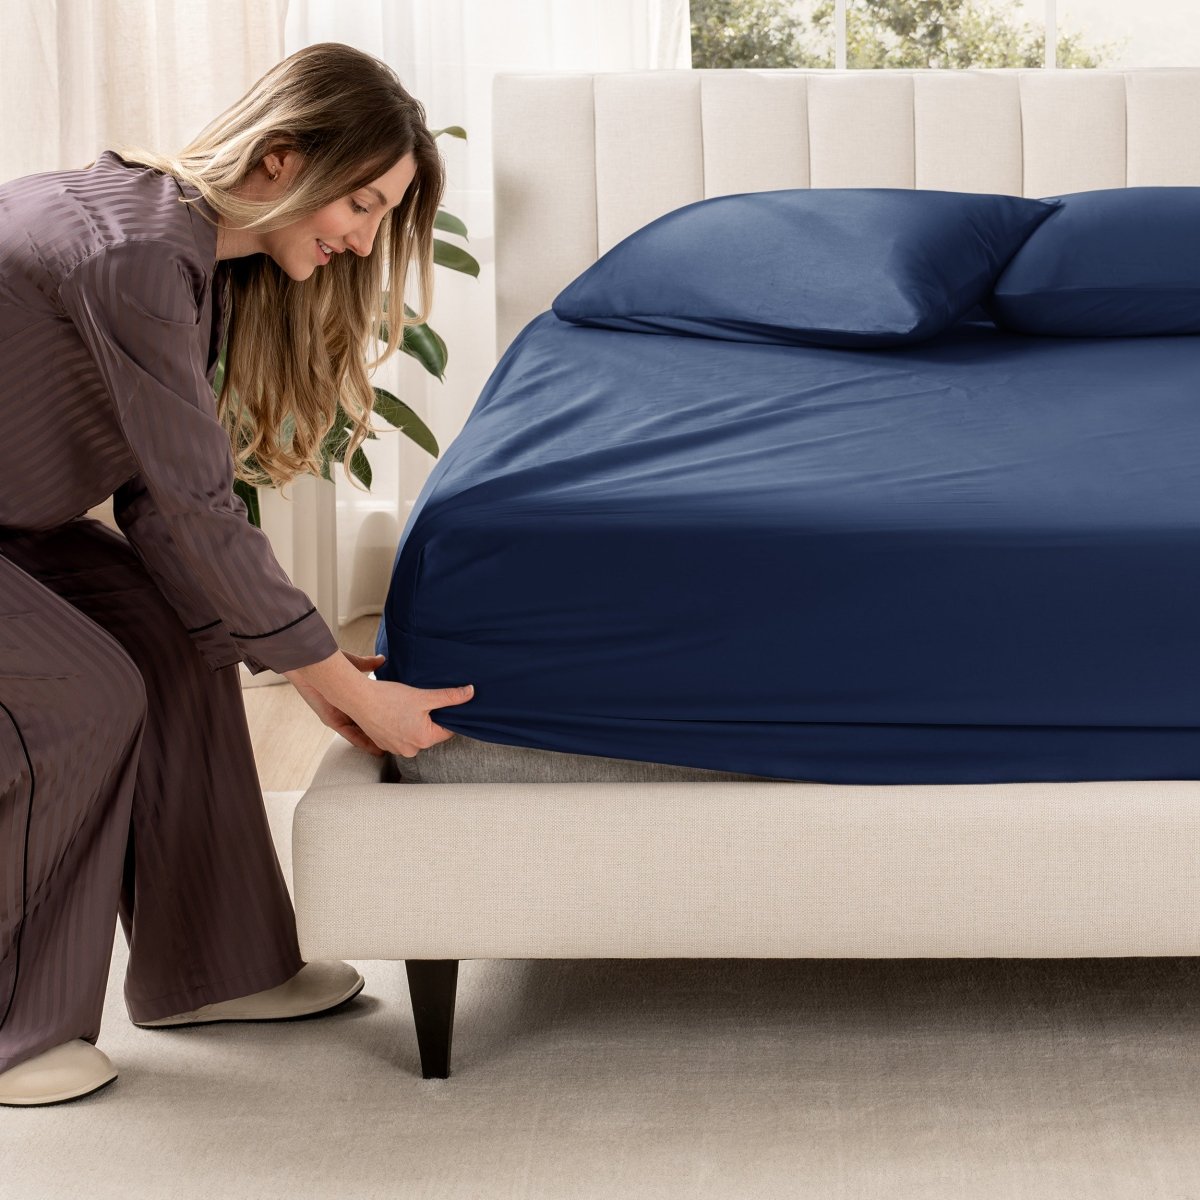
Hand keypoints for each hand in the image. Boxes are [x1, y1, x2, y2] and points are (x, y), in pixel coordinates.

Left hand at [291, 650, 387, 755]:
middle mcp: (345, 709)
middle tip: (396, 742)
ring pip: (359, 733)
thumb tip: (382, 660)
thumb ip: (368, 664)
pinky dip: (362, 742)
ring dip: (373, 742)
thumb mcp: (354, 664)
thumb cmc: (329, 661)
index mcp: (350, 697)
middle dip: (380, 734)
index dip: (382, 718)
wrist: (312, 663)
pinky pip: (349, 734)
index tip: (396, 724)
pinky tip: (375, 749)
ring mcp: (338, 716)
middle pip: (366, 726)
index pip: (369, 711)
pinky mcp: (331, 720)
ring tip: (389, 751)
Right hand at [342, 676, 474, 758]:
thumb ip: (450, 696)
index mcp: (424, 740)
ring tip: (406, 707)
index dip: (448, 715)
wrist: (358, 699)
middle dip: (430, 719)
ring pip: (415, 734)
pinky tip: (395, 712)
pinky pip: (400, 736)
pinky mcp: (383, 744)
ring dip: (415, 722)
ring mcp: (396, 749)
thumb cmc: (390, 698)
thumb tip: (470, 692)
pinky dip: (401, 725)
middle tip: (422, 702)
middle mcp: (411, 750)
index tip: (442, 704)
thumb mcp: (424, 696)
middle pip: (431, 733)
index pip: (447, 730)